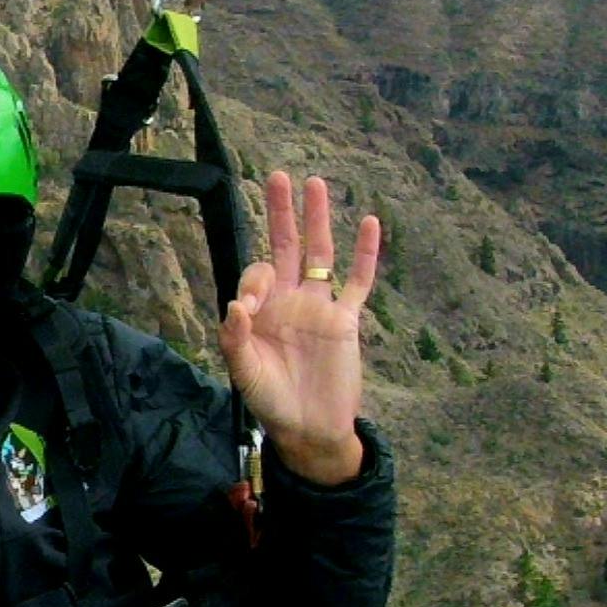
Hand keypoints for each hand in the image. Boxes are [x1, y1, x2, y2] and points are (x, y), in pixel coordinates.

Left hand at [218, 171, 378, 485]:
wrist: (311, 430)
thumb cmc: (271, 403)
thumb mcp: (244, 373)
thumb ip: (236, 339)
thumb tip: (238, 303)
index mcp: (261, 312)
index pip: (256, 274)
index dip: (253, 279)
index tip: (252, 304)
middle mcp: (289, 302)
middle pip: (286, 247)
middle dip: (281, 213)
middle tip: (278, 176)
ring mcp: (320, 308)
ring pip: (321, 254)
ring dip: (318, 220)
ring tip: (316, 183)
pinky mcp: (346, 321)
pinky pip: (358, 282)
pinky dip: (366, 255)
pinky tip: (370, 223)